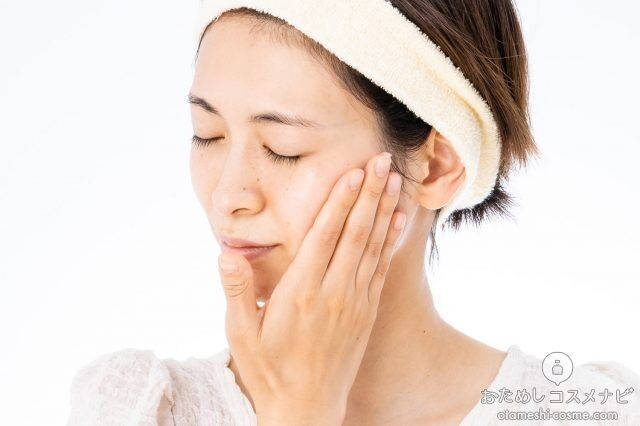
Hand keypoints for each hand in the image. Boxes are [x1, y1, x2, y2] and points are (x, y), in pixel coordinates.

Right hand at [217, 151, 405, 424]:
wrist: (307, 409)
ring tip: (394, 180)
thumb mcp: (241, 334)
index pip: (324, 237)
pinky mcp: (366, 313)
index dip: (340, 202)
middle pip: (355, 234)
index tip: (353, 172)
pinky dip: (391, 241)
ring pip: (373, 247)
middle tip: (381, 160)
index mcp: (300, 294)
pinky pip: (382, 269)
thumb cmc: (268, 370)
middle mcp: (333, 293)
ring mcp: (354, 303)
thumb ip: (235, 290)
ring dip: (385, 211)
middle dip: (369, 194)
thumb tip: (226, 252)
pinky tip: (399, 220)